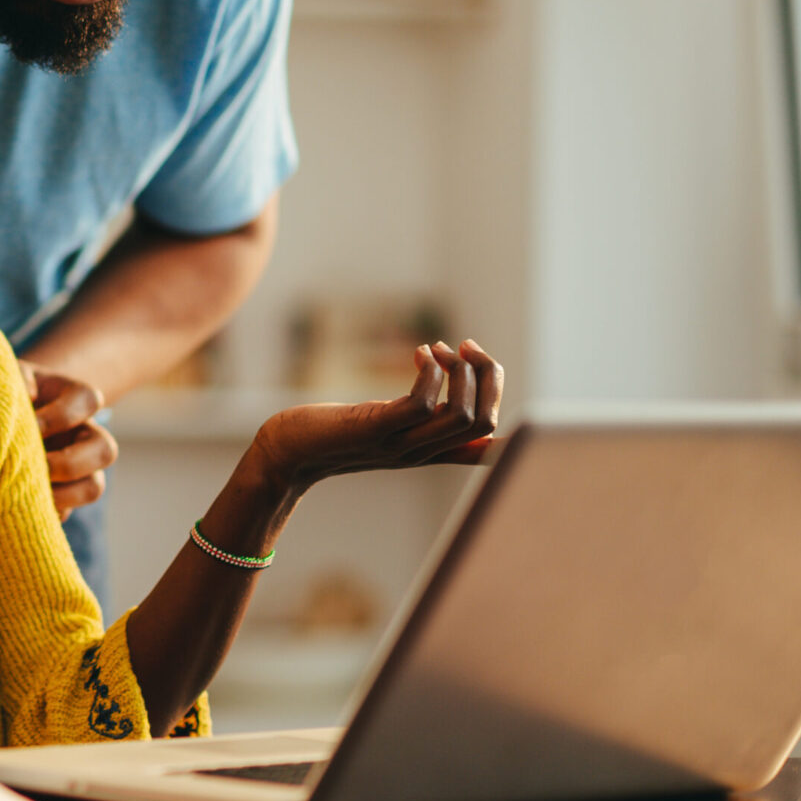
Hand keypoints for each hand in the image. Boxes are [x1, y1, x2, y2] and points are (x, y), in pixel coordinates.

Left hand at [20, 361, 118, 520]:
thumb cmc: (3, 391)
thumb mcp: (8, 377)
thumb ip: (16, 379)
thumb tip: (27, 395)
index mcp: (73, 399)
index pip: (89, 400)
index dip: (62, 415)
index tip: (32, 425)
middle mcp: (82, 434)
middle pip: (106, 450)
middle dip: (69, 463)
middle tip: (34, 466)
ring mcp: (76, 469)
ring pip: (93, 487)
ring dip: (64, 496)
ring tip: (26, 495)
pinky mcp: (59, 496)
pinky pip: (63, 512)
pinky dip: (42, 513)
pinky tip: (14, 509)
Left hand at [250, 340, 503, 494]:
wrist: (285, 454)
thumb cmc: (335, 434)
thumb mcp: (389, 428)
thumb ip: (424, 422)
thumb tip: (451, 400)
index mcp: (431, 452)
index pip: (491, 454)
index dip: (514, 419)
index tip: (490, 372)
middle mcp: (422, 452)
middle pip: (486, 422)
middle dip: (489, 375)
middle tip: (467, 346)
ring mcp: (400, 444)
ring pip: (464, 416)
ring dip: (462, 371)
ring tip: (438, 347)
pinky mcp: (374, 429)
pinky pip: (422, 405)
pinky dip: (431, 372)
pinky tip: (418, 354)